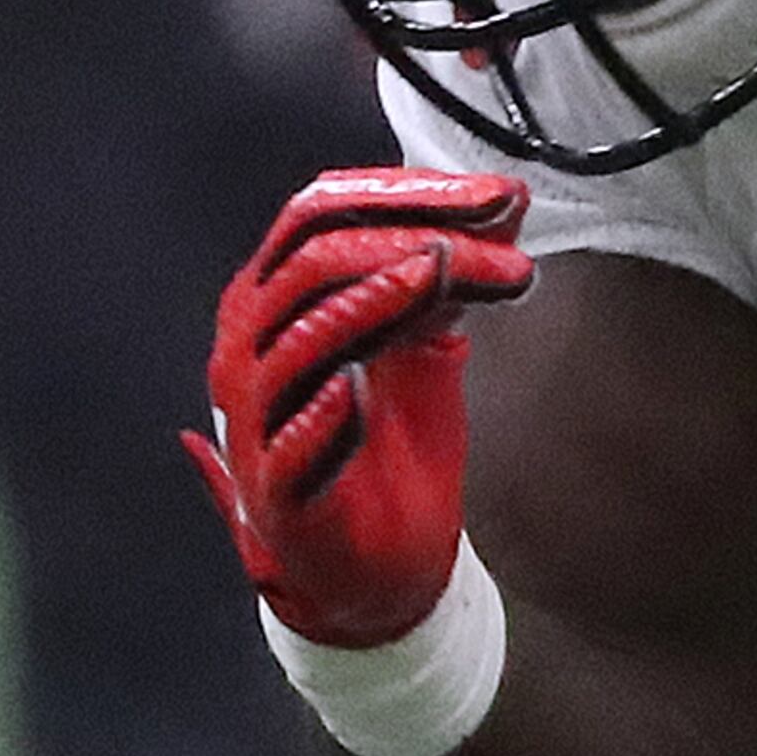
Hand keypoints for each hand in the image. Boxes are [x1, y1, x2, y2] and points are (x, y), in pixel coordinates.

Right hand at [186, 169, 534, 647]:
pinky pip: (289, 446)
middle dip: (414, 235)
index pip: (319, 214)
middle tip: (499, 239)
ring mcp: (256, 419)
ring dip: (379, 298)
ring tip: (441, 273)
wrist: (382, 563)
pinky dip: (324, 413)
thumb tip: (505, 203)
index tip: (497, 194)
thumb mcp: (427, 342)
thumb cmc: (392, 443)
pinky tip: (359, 388)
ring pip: (300, 337)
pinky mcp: (277, 494)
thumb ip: (449, 276)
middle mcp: (251, 346)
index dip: (406, 192)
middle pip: (313, 262)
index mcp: (278, 299)